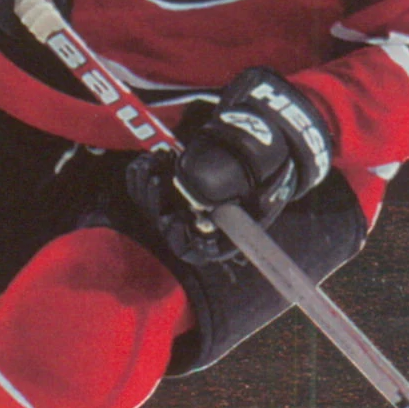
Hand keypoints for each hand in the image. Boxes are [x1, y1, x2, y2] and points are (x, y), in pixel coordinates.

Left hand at [127, 69, 330, 265]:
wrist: (244, 157)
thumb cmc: (257, 181)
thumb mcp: (267, 192)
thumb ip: (263, 200)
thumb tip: (262, 201)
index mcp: (213, 236)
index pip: (193, 249)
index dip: (184, 238)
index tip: (181, 221)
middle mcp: (190, 225)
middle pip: (164, 226)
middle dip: (157, 203)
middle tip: (159, 182)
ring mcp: (173, 208)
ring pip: (149, 204)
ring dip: (147, 184)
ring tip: (156, 162)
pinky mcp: (161, 190)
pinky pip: (141, 187)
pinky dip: (141, 172)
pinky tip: (152, 158)